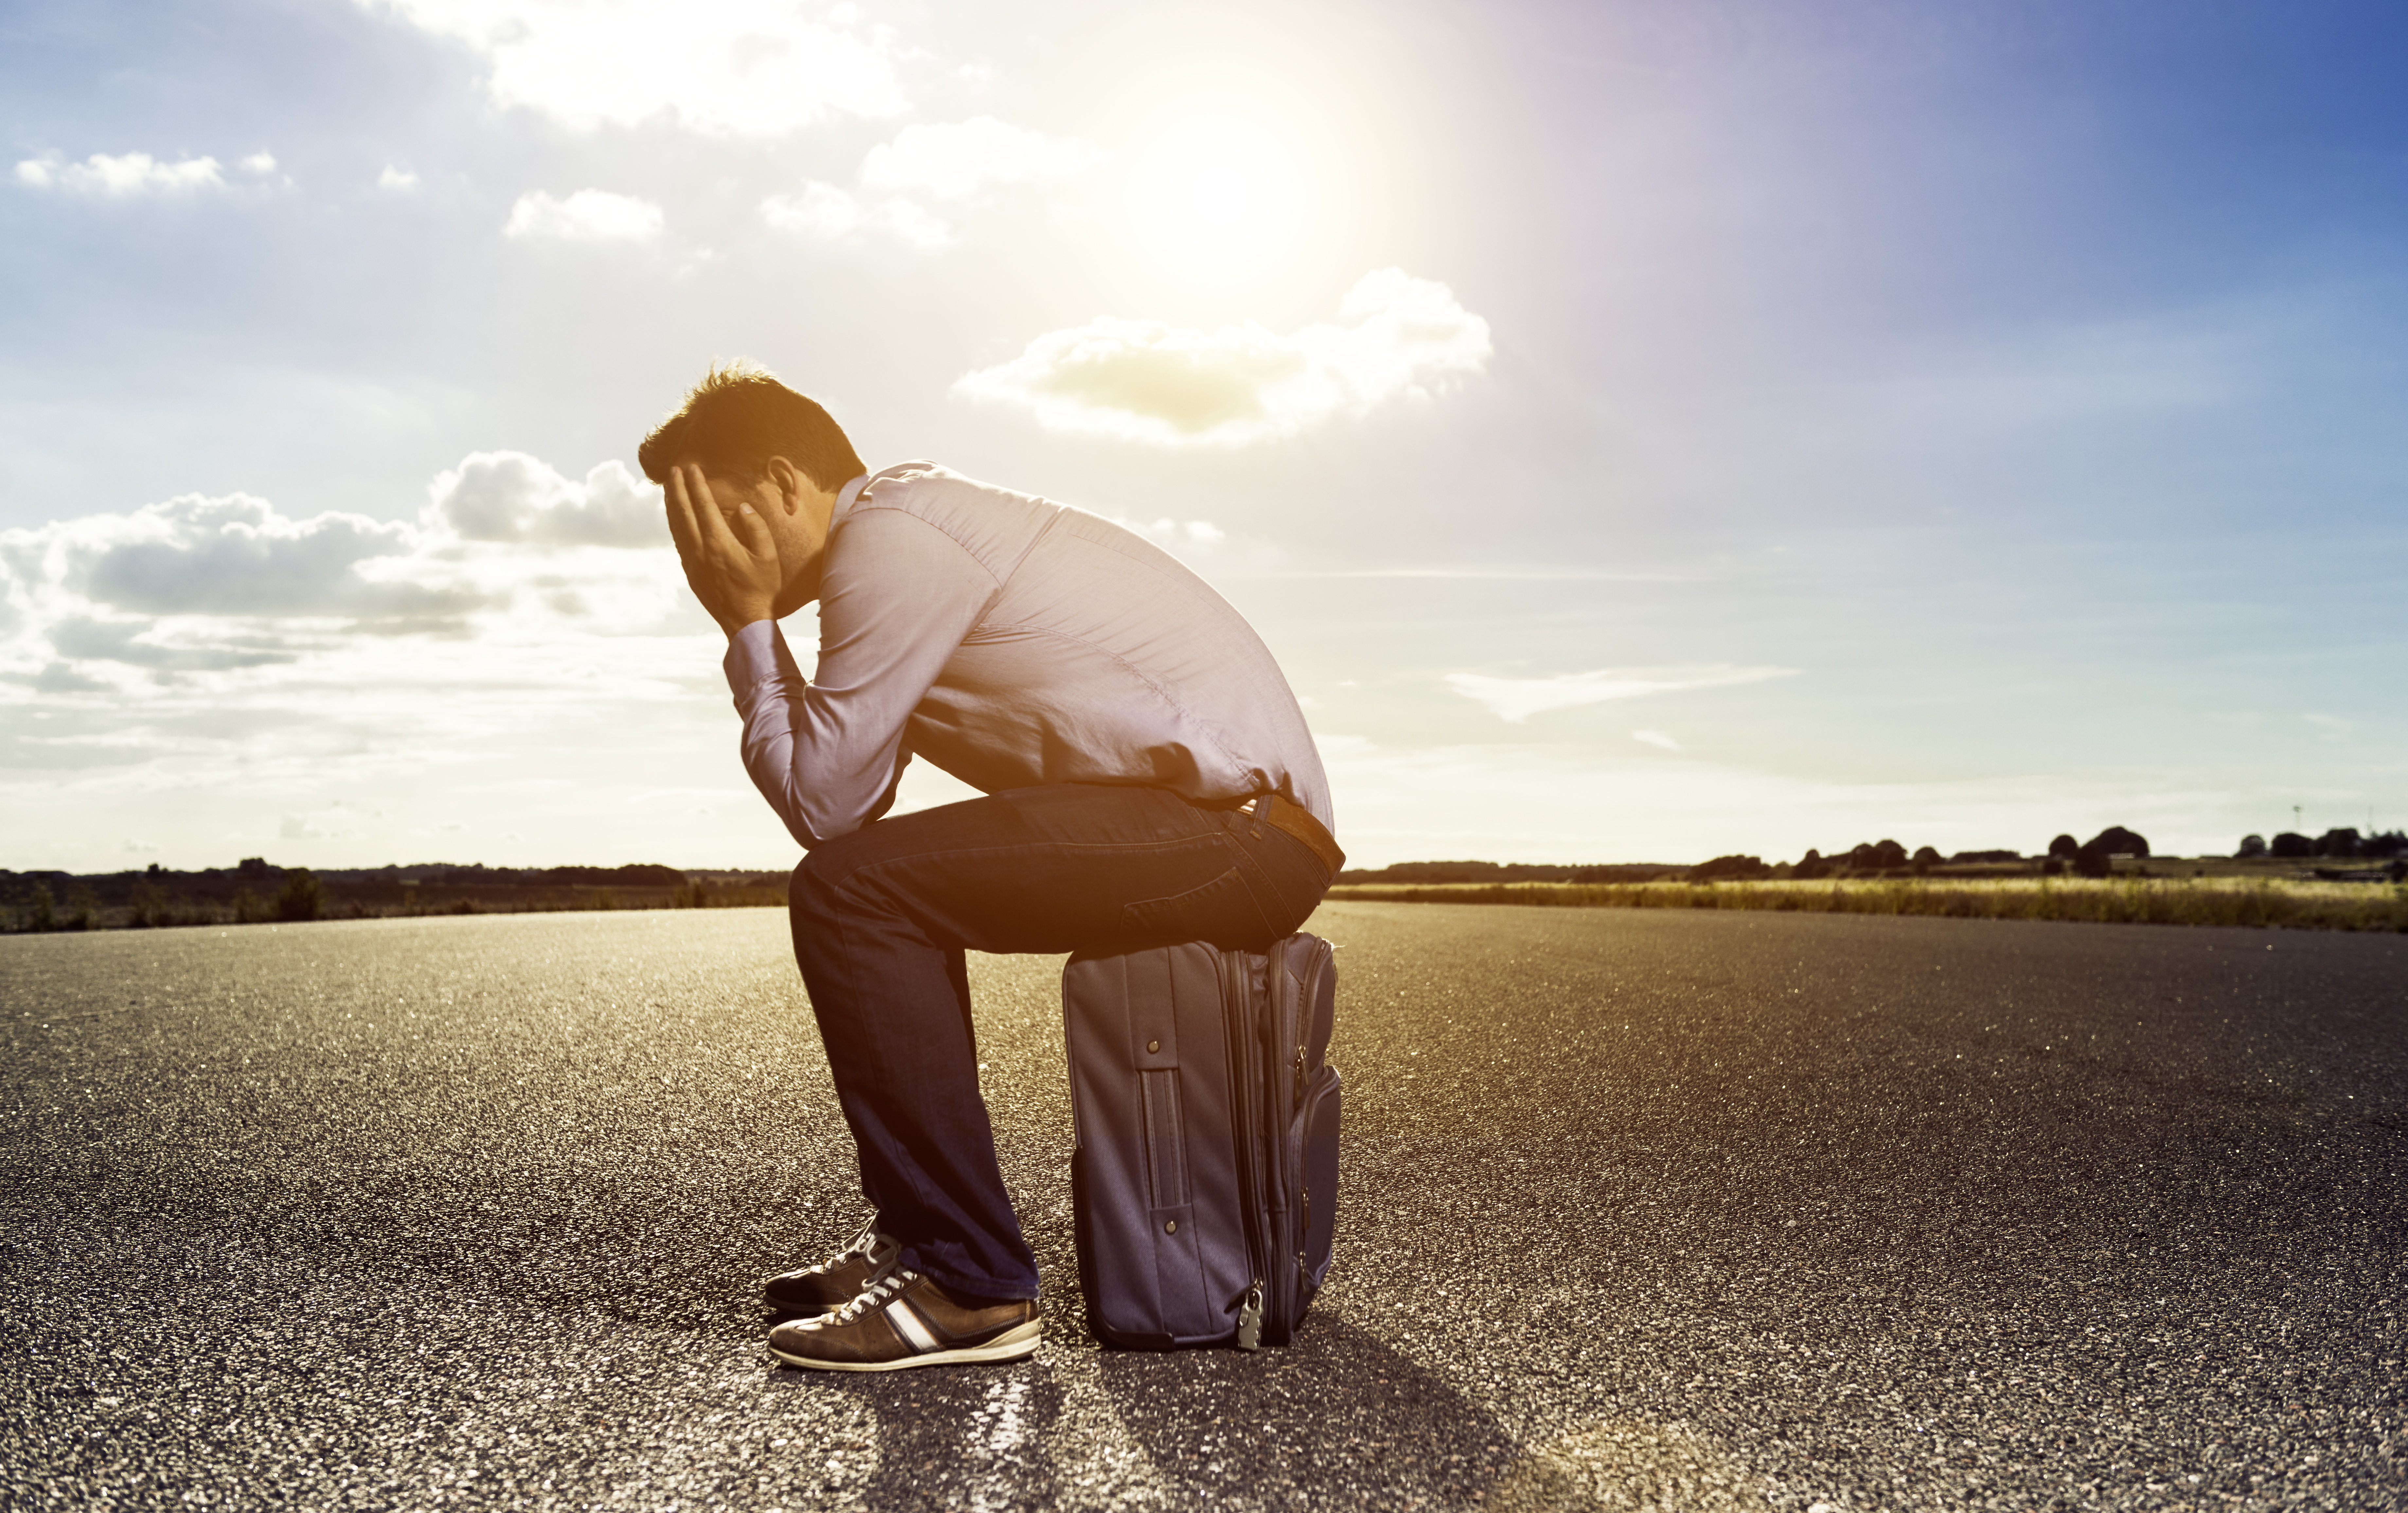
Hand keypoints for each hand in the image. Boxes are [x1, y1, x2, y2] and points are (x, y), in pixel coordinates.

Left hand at [664, 462, 781, 635]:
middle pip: (683, 512)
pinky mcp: (691, 573)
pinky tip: (675, 517)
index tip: (692, 468)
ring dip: (672, 504)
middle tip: (673, 470)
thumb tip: (743, 508)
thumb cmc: (761, 589)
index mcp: (719, 542)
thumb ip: (756, 528)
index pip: (704, 505)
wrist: (745, 622)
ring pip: (677, 526)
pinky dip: (675, 524)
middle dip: (677, 488)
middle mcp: (701, 549)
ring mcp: (692, 562)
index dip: (697, 484)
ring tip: (669, 488)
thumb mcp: (768, 557)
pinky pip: (679, 541)